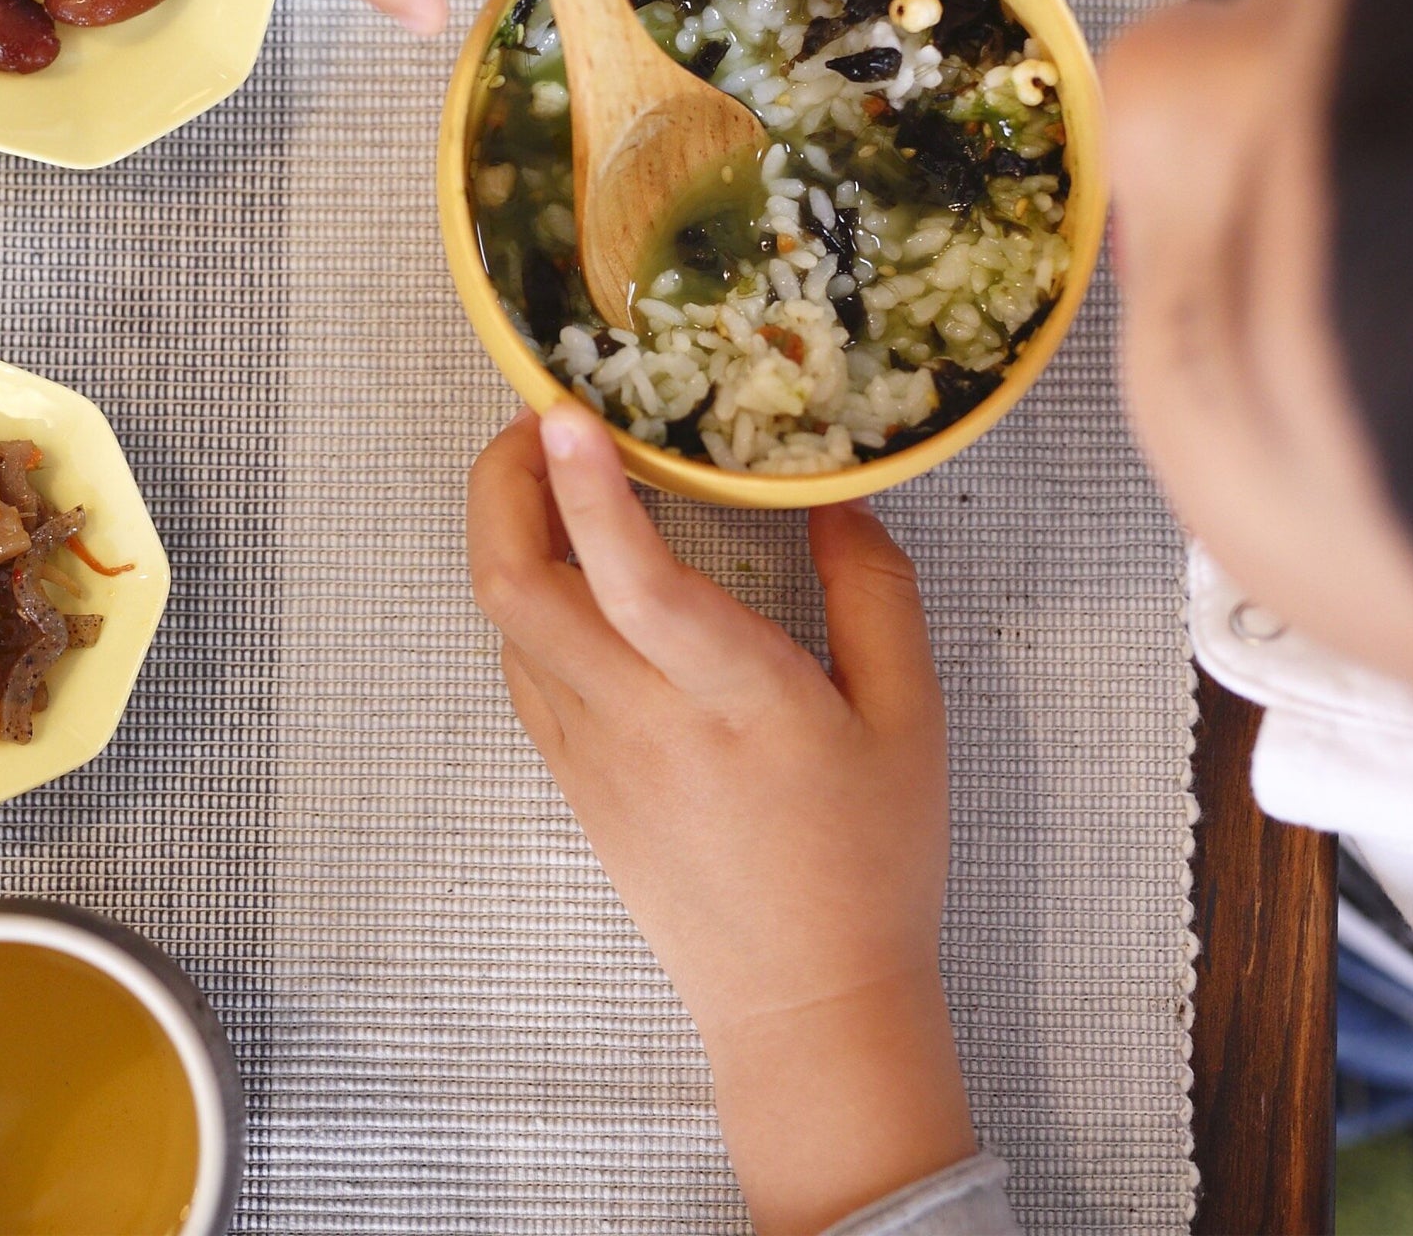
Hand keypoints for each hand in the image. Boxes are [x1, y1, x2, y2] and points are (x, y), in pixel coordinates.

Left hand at [469, 406, 976, 1234]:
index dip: (589, 490)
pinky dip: (532, 595)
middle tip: (546, 414)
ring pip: (507, 622)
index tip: (563, 409)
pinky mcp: (574, 780)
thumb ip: (875, 591)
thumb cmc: (872, 857)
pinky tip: (581, 570)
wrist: (806, 1003)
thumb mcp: (911, 716)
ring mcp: (592, 754)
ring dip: (510, 529)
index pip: (637, 583)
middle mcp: (642, 722)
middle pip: (516, 587)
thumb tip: (834, 496)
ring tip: (560, 470)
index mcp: (735, 701)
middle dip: (501, 482)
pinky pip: (525, 666)